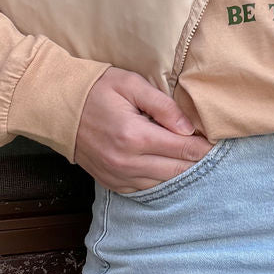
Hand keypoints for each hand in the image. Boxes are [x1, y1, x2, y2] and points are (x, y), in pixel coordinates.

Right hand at [74, 67, 213, 193]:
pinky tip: (167, 168)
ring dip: (180, 173)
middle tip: (211, 153)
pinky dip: (160, 180)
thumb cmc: (96, 89)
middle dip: (197, 162)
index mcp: (134, 136)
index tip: (217, 143)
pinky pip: (145, 189)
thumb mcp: (131, 84)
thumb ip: (163, 106)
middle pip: (177, 170)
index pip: (183, 148)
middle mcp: (127, 162)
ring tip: (192, 159)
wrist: (56, 106)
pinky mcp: (111, 182)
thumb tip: (189, 127)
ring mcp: (117, 175)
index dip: (204, 147)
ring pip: (163, 183)